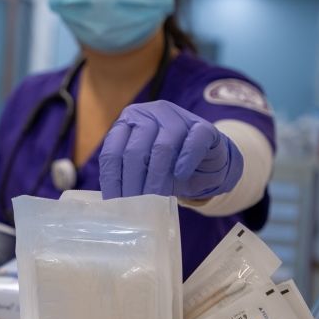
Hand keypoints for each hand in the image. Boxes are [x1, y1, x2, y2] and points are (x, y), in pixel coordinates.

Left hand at [99, 100, 243, 199]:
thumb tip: (112, 200)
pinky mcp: (203, 127)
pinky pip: (193, 142)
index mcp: (129, 121)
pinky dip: (185, 161)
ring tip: (154, 197)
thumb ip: (127, 176)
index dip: (112, 179)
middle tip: (134, 205)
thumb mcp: (142, 170)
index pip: (112, 151)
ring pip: (162, 147)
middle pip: (135, 151)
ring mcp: (177, 117)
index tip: (114, 202)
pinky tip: (180, 175)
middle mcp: (150, 114)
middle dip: (133, 182)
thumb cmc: (167, 166)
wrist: (206, 163)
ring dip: (156, 177)